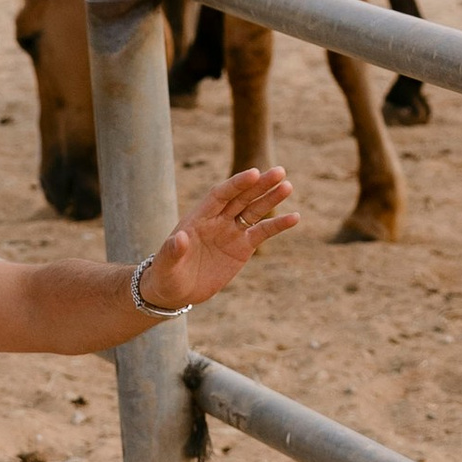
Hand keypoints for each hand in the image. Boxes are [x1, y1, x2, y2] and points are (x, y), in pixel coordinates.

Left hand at [139, 168, 296, 309]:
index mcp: (199, 217)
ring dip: (270, 198)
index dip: (236, 184)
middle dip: (259, 185)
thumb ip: (173, 250)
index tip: (253, 173)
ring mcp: (231, 232)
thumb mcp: (166, 265)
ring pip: (254, 210)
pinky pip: (262, 232)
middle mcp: (217, 220)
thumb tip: (181, 238)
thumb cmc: (166, 274)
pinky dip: (277, 225)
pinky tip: (294, 217)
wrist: (176, 290)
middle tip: (279, 171)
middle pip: (241, 197)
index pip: (220, 195)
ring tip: (287, 186)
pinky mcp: (242, 247)